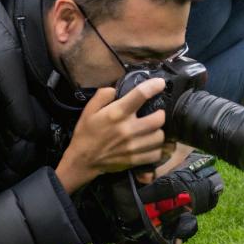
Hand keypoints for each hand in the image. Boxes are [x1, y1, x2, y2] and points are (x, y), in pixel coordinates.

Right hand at [56, 78, 167, 193]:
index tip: (160, 83)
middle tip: (156, 113)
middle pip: (158, 119)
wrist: (82, 160)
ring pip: (159, 137)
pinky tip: (151, 145)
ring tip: (153, 130)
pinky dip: (157, 149)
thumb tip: (116, 88)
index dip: (154, 86)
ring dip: (158, 131)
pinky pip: (156, 153)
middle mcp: (128, 129)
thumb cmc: (86, 133)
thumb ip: (102, 95)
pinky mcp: (135, 160)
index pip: (141, 95)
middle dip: (160, 114)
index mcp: (117, 113)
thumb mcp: (89, 110)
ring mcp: (133, 146)